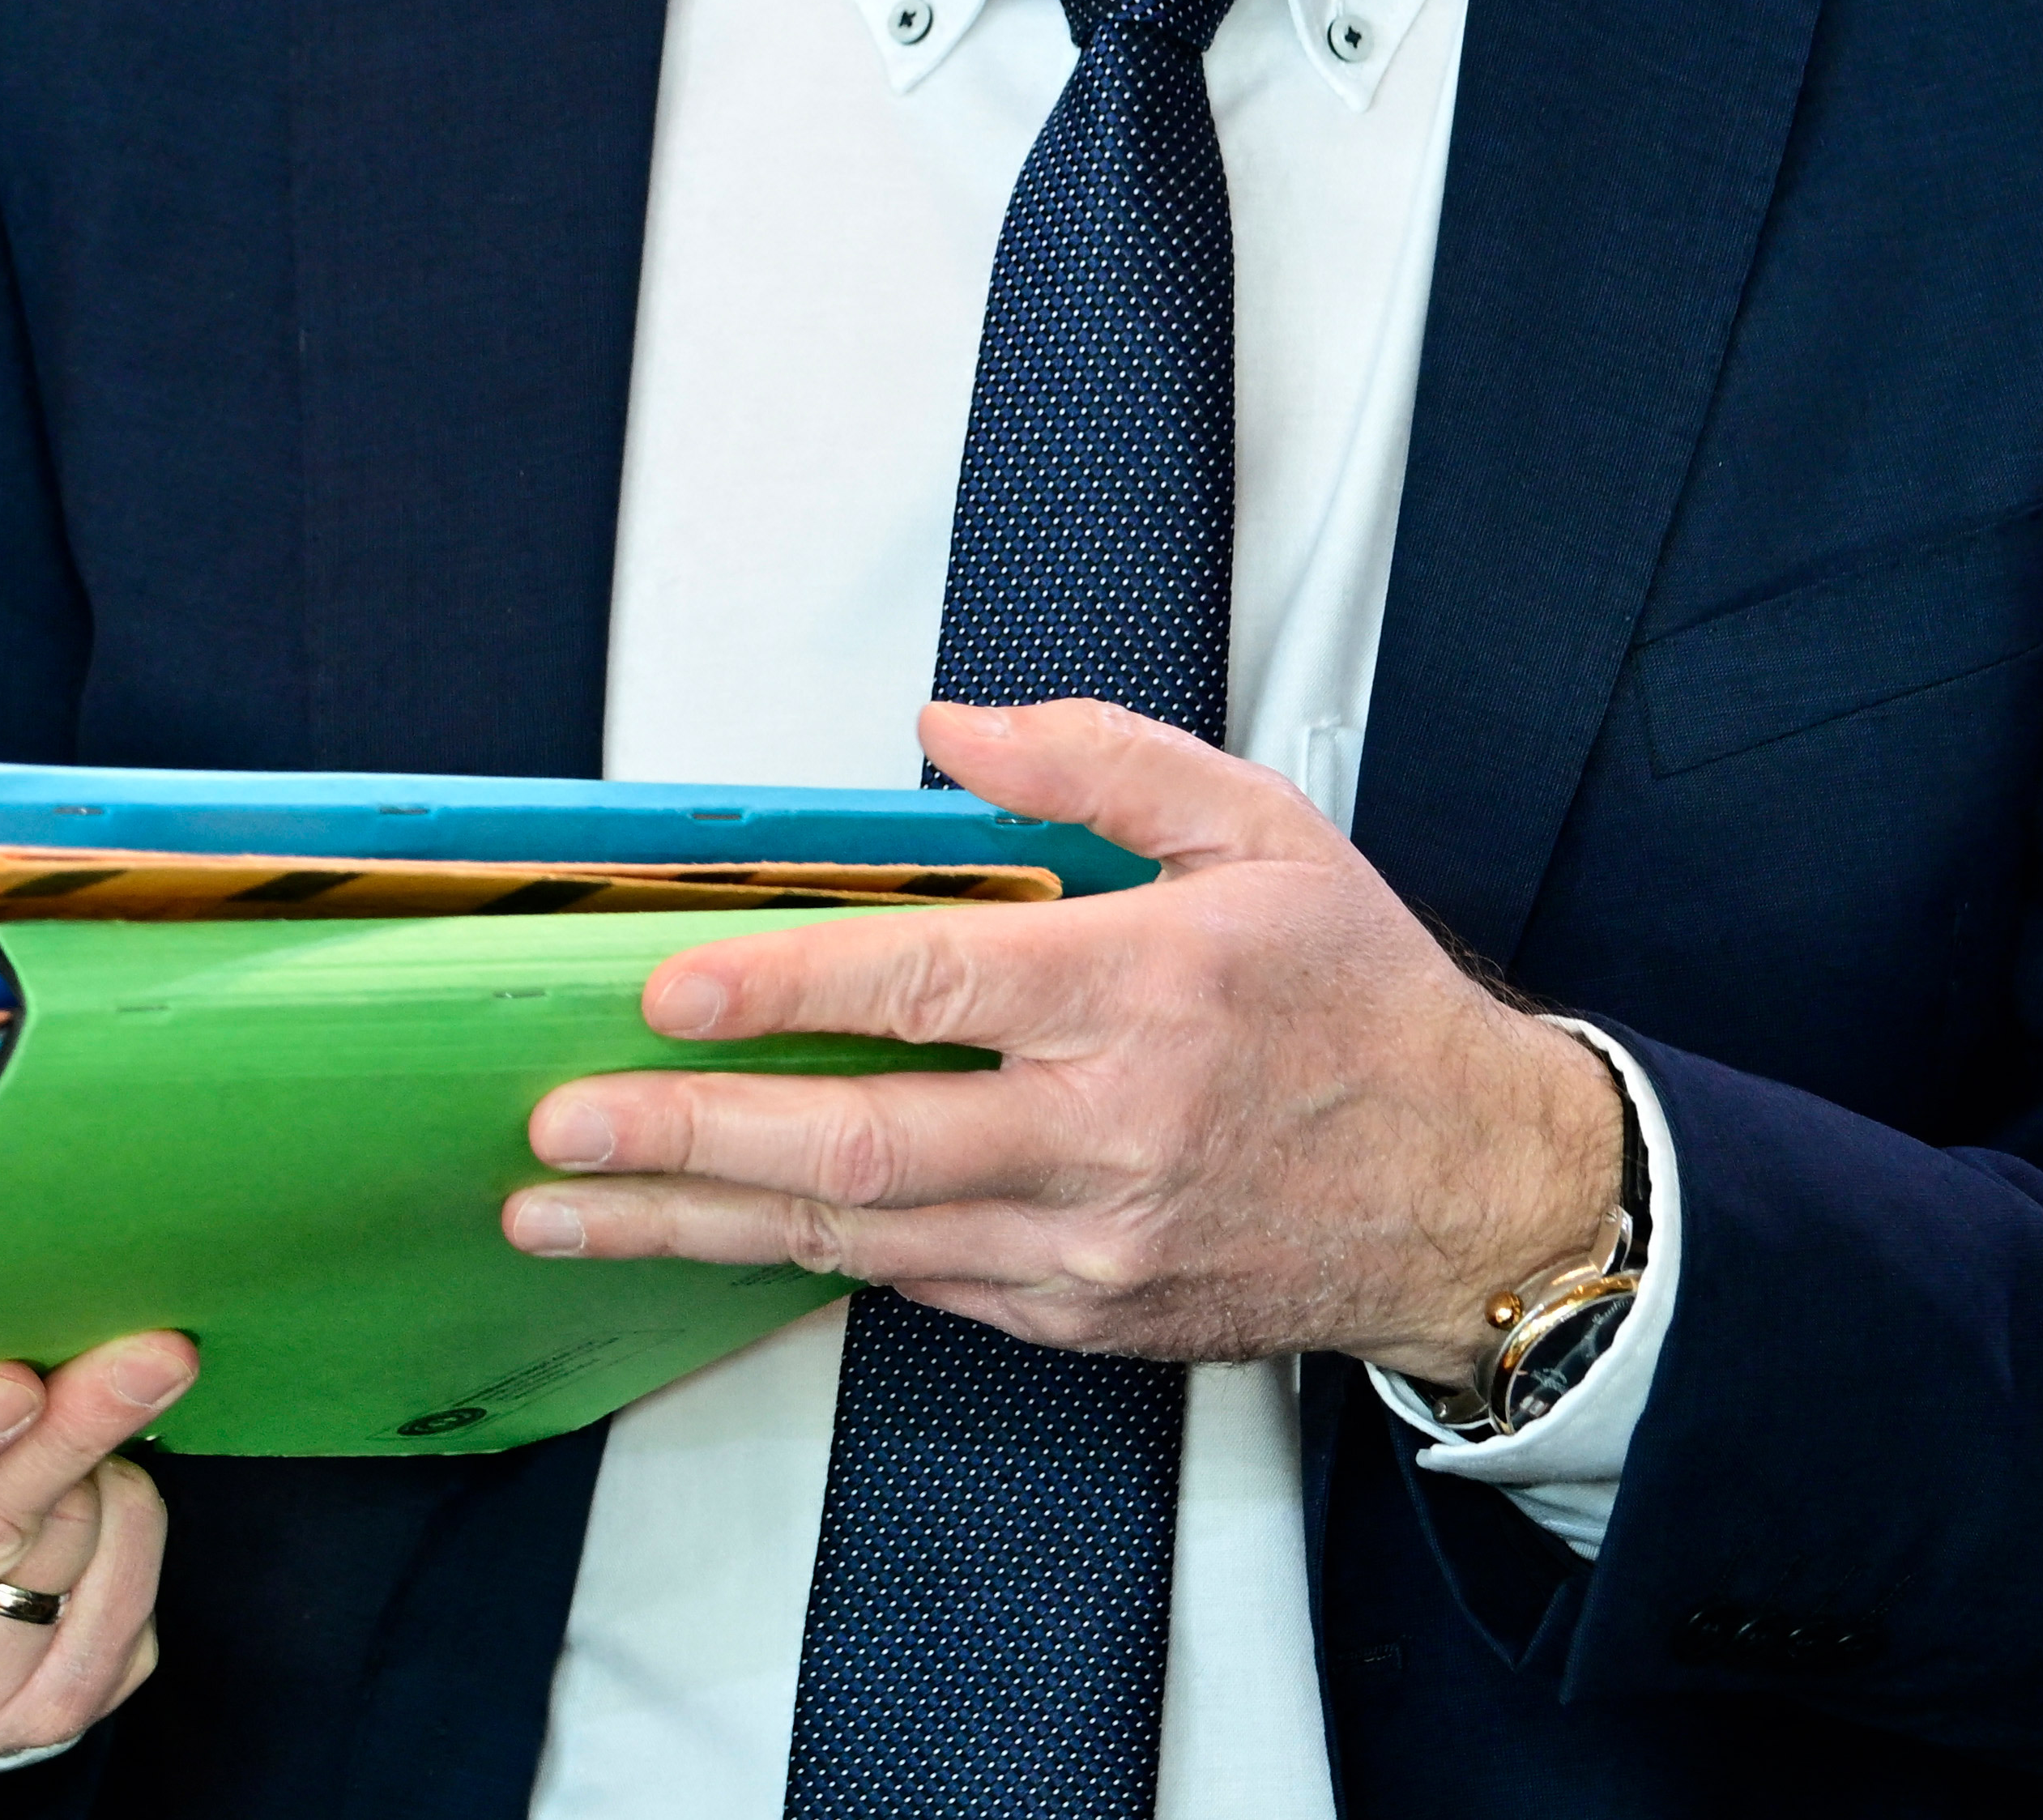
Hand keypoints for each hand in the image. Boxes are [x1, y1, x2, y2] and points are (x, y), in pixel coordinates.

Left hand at [504, 700, 1620, 1380]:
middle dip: (688, 1138)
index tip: (666, 989)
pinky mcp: (1084, 1313)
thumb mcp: (1262, 830)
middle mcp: (1107, 1131)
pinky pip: (917, 1285)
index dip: (782, 987)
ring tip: (567, 1205)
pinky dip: (804, 1257)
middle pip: (859, 1142)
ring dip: (698, 1222)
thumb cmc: (1364, 1005)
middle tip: (561, 1125)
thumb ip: (1096, 764)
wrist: (1481, 1195)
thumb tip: (945, 729)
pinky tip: (705, 1232)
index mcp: (1143, 992)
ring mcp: (1090, 1241)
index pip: (924, 986)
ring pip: (858, 1238)